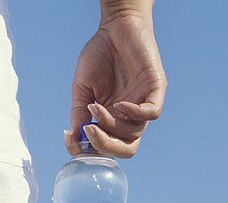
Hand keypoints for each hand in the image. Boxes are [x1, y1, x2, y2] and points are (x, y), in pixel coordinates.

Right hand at [64, 12, 166, 158]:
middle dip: (105, 146)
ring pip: (134, 134)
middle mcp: (129, 116)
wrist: (115, 26)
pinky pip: (152, 113)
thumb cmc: (99, 55)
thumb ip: (79, 114)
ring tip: (98, 106)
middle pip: (126, 149)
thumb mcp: (82, 89)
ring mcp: (143, 103)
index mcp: (112, 119)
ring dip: (112, 125)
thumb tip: (76, 138)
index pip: (106, 148)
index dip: (88, 150)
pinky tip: (120, 104)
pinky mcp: (156, 88)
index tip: (72, 138)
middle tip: (90, 130)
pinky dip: (135, 113)